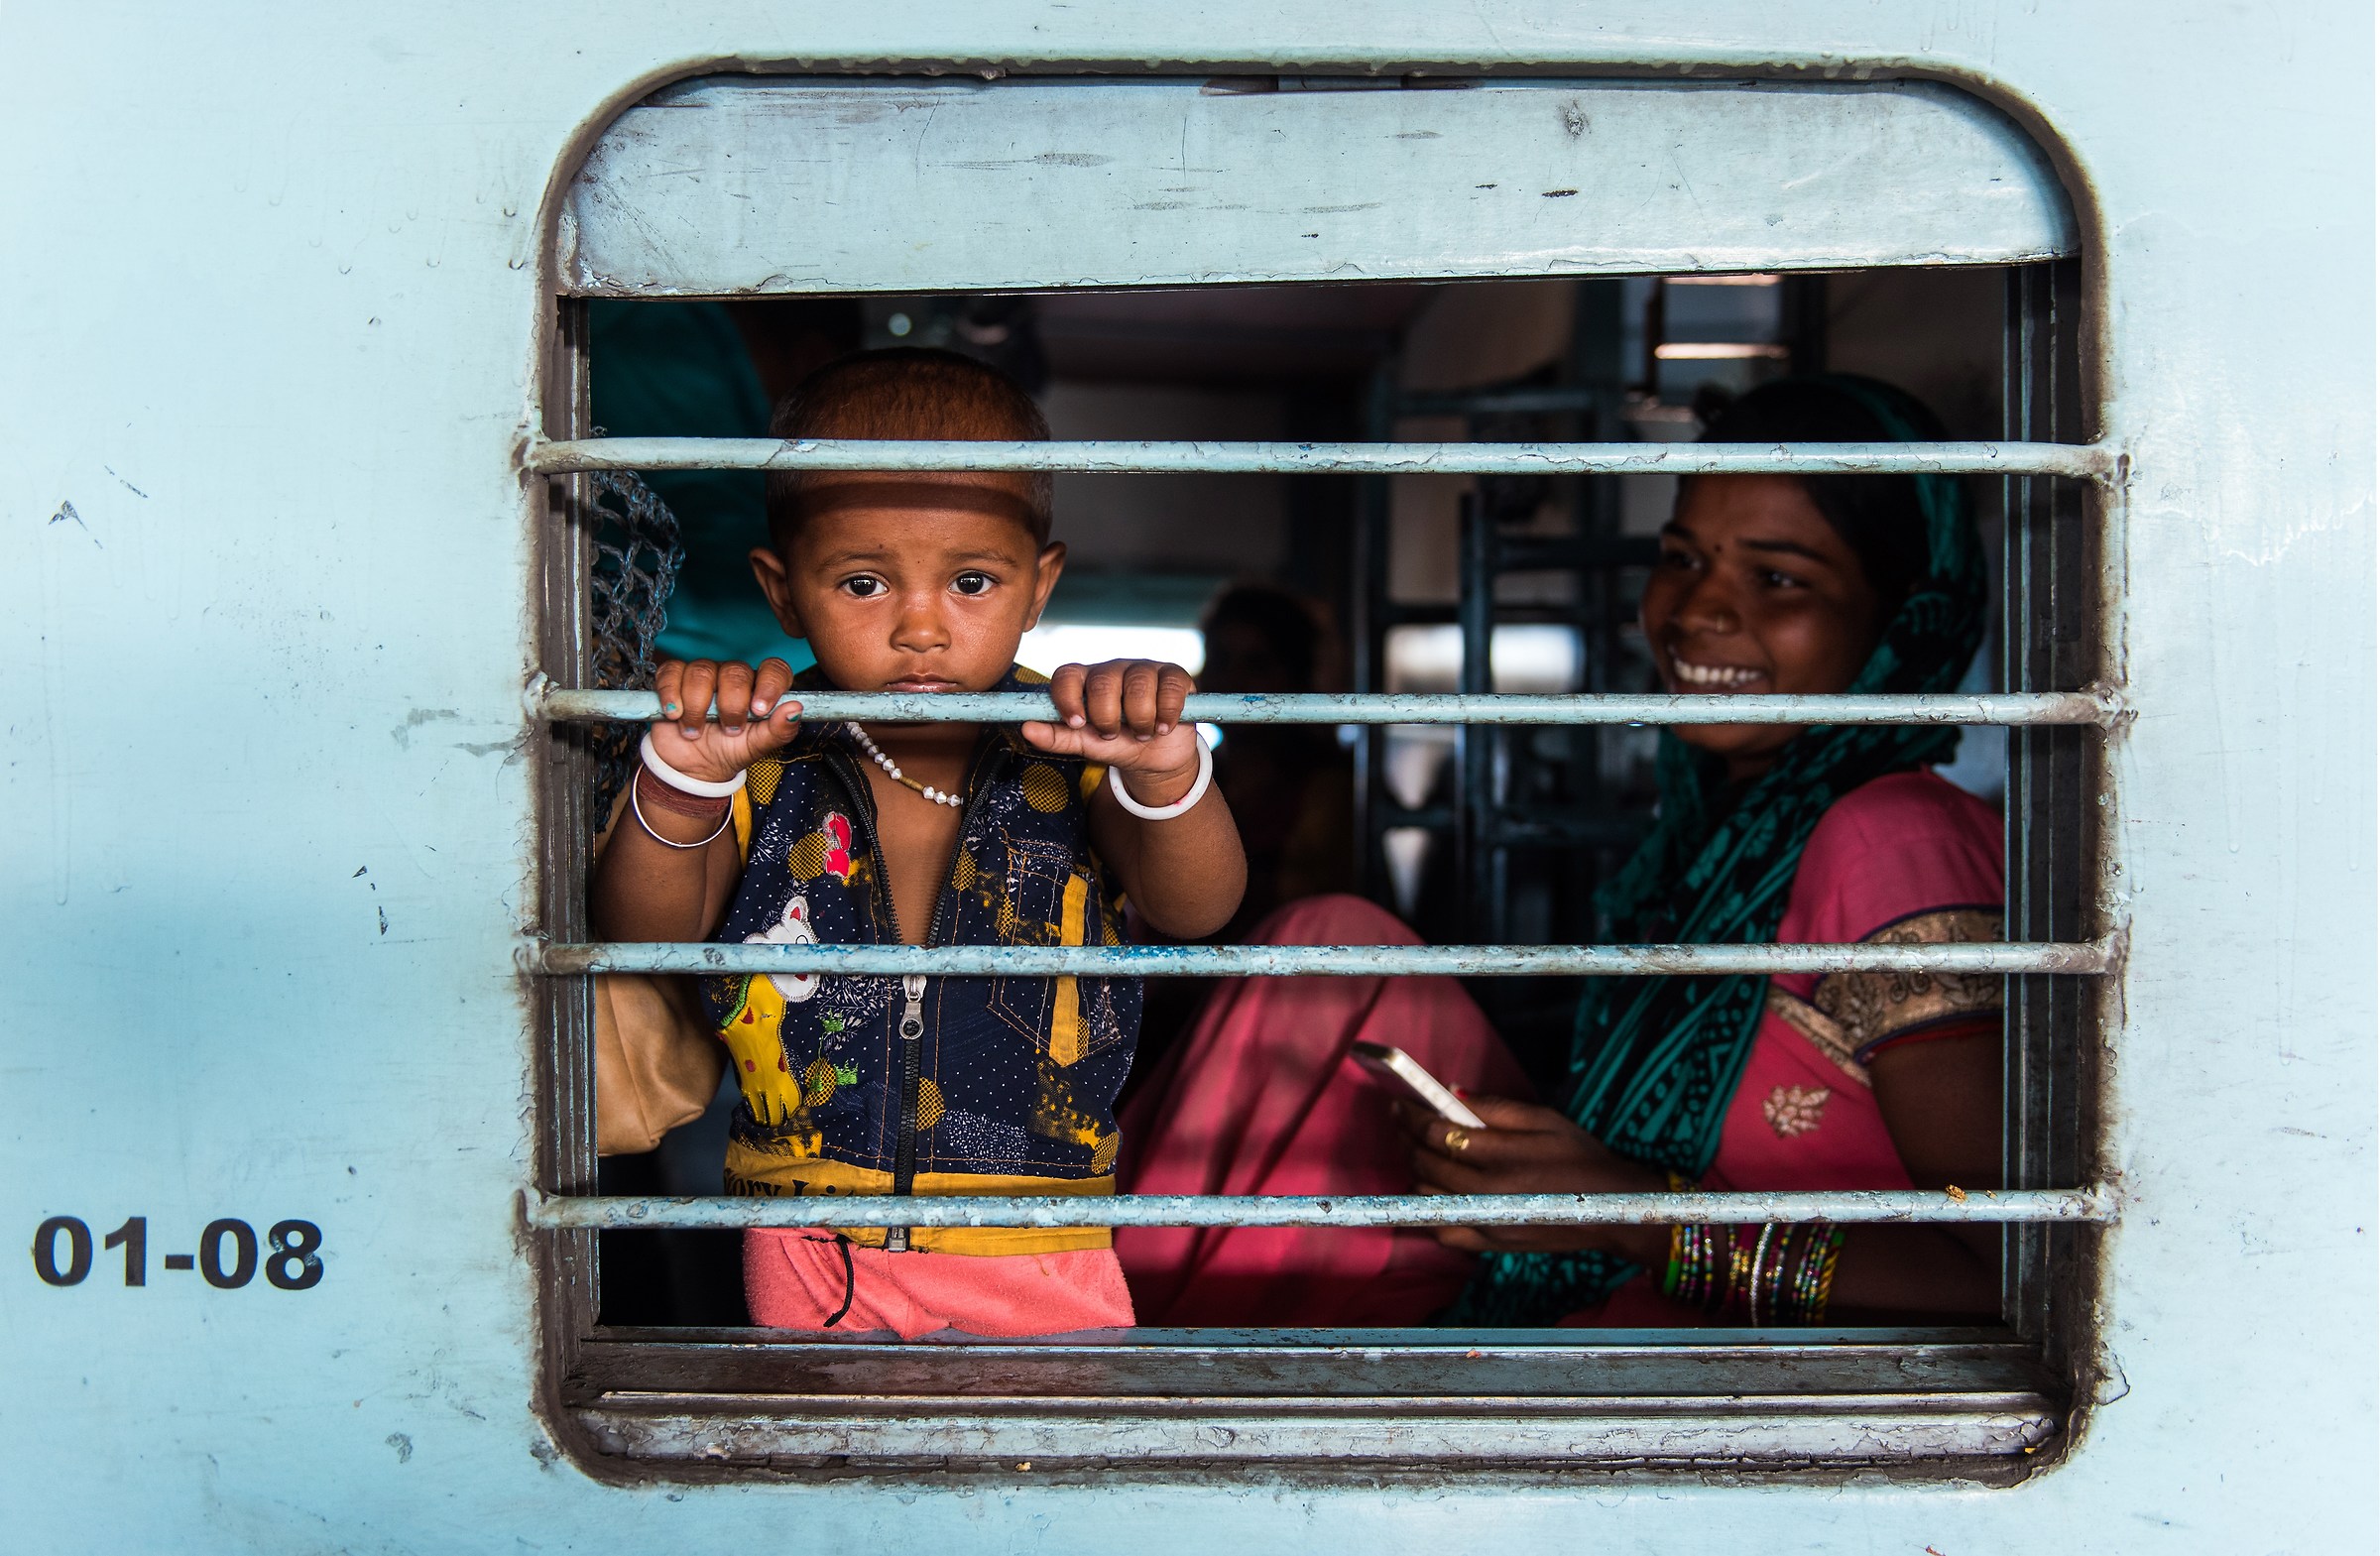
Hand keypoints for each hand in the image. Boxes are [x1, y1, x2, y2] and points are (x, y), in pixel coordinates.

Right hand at [648, 657, 803, 784]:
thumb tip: (795, 710)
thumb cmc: (728, 751)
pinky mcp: (674, 678)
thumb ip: (779, 730)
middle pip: (735, 671)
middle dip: (731, 704)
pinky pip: (671, 672)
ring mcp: (704, 675)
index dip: (769, 684)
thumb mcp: (756, 747)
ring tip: (695, 731)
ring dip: (697, 706)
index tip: (759, 710)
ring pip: (702, 671)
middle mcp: (733, 677)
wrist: (691, 766)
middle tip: (727, 729)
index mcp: (760, 689)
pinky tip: (674, 715)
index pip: (774, 669)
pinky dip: (671, 694)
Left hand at [1022, 660, 1204, 805]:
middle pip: (1103, 680)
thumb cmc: (1117, 745)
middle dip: (1108, 716)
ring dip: (1140, 719)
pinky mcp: (1174, 675)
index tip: (1077, 724)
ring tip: (1142, 734)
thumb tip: (1027, 729)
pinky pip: (1170, 686)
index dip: (1068, 698)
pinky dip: (1167, 713)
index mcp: (1085, 681)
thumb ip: (1057, 737)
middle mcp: (1113, 669)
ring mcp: (1145, 668)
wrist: (1157, 757)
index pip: (1067, 674)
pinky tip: (1164, 727)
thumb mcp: (1086, 745)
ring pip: (1138, 684)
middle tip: (1114, 735)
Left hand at [1397, 1094, 1669, 1261]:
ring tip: (1417, 1149)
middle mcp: (1488, 1193)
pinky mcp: (1490, 1244)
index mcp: (1502, 1156)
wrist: (1612, 1209)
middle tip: (1401, 1121)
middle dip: (1407, 1138)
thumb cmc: (1581, 1157)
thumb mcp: (1545, 1119)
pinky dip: (1428, 1209)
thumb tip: (1452, 1094)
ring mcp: (1487, 1222)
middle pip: (1426, 1163)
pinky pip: (1442, 1230)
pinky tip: (1432, 1191)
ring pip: (1427, 1196)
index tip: (1399, 1103)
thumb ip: (1496, 1107)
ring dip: (1415, 1170)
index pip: (1437, 1133)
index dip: (1411, 1116)